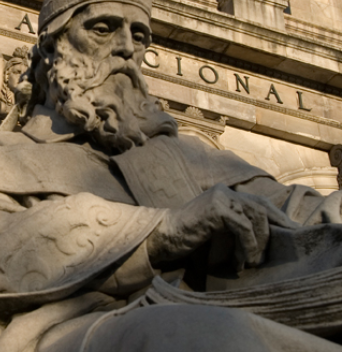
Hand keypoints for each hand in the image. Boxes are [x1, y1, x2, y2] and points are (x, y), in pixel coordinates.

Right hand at [146, 183, 298, 270]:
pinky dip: (247, 245)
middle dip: (270, 232)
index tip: (289, 235)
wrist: (163, 237)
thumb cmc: (190, 237)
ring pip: (255, 217)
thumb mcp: (219, 230)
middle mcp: (225, 191)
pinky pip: (243, 227)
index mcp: (226, 193)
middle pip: (261, 208)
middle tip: (269, 254)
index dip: (277, 218)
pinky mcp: (216, 209)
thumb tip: (268, 236)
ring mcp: (220, 197)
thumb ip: (238, 226)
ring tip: (252, 261)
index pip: (260, 202)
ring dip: (258, 242)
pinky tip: (240, 261)